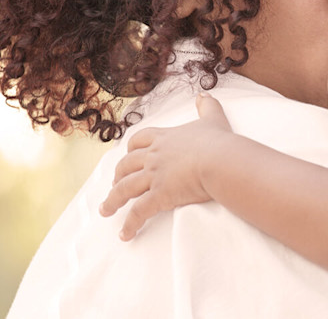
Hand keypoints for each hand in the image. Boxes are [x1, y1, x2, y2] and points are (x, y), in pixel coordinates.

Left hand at [99, 92, 233, 239]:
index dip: (131, 150)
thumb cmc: (219, 142)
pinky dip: (130, 224)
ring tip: (106, 211)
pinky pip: (139, 212)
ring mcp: (154, 176)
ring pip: (124, 188)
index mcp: (164, 139)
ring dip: (113, 201)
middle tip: (114, 185)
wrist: (221, 160)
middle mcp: (154, 156)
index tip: (127, 157)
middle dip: (117, 176)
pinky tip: (126, 234)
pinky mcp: (159, 195)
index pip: (139, 141)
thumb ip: (207, 106)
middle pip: (126, 165)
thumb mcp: (212, 120)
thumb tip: (204, 93)